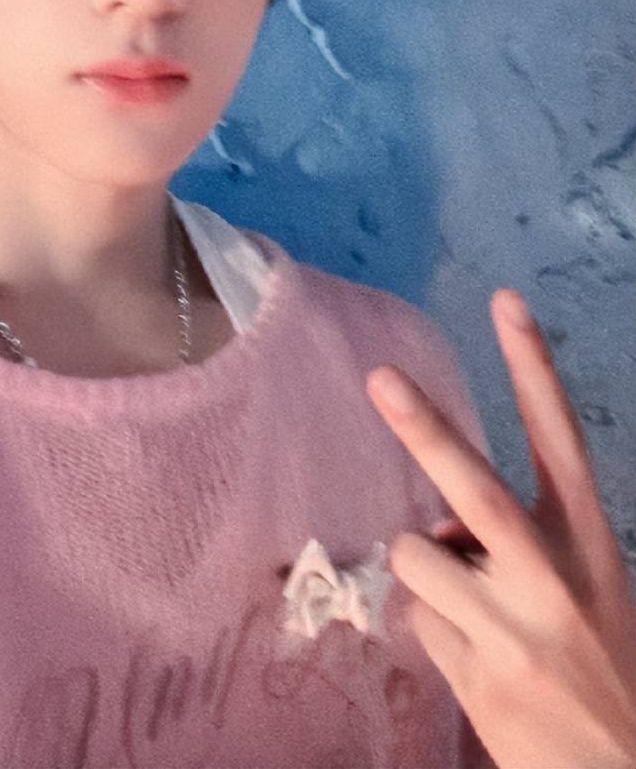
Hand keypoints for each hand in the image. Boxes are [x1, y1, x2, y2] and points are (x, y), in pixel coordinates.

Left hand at [366, 289, 635, 768]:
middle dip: (424, 429)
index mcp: (591, 544)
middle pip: (475, 489)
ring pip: (417, 559)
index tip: (506, 301)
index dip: (533, 367)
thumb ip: (513, 541)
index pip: (560, 438)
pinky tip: (480, 662)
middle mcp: (555, 579)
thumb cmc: (598, 665)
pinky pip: (418, 620)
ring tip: (480, 617)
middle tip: (380, 376)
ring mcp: (515, 631)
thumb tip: (439, 526)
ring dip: (430, 579)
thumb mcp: (581, 588)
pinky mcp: (478, 677)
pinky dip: (437, 631)